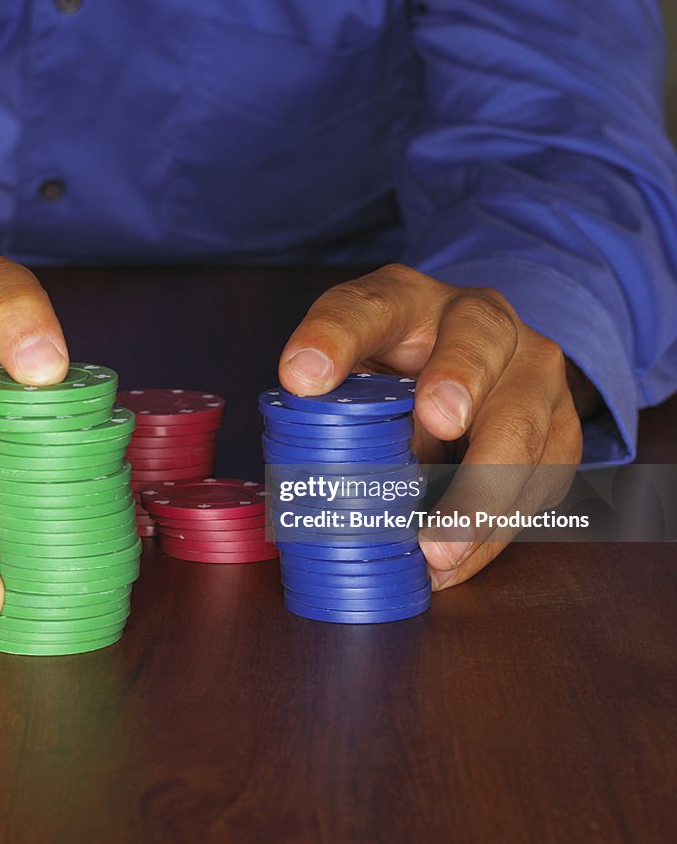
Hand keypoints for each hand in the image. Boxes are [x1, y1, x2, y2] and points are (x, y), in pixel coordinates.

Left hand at [278, 264, 586, 589]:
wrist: (476, 365)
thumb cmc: (395, 371)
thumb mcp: (352, 371)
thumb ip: (329, 407)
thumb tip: (306, 484)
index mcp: (405, 299)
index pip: (363, 306)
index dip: (333, 338)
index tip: (302, 378)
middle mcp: (480, 320)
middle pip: (477, 338)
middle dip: (460, 380)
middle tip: (438, 421)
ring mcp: (531, 370)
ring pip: (523, 420)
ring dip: (482, 489)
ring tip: (438, 547)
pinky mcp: (561, 426)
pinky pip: (540, 481)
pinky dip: (495, 531)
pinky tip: (455, 563)